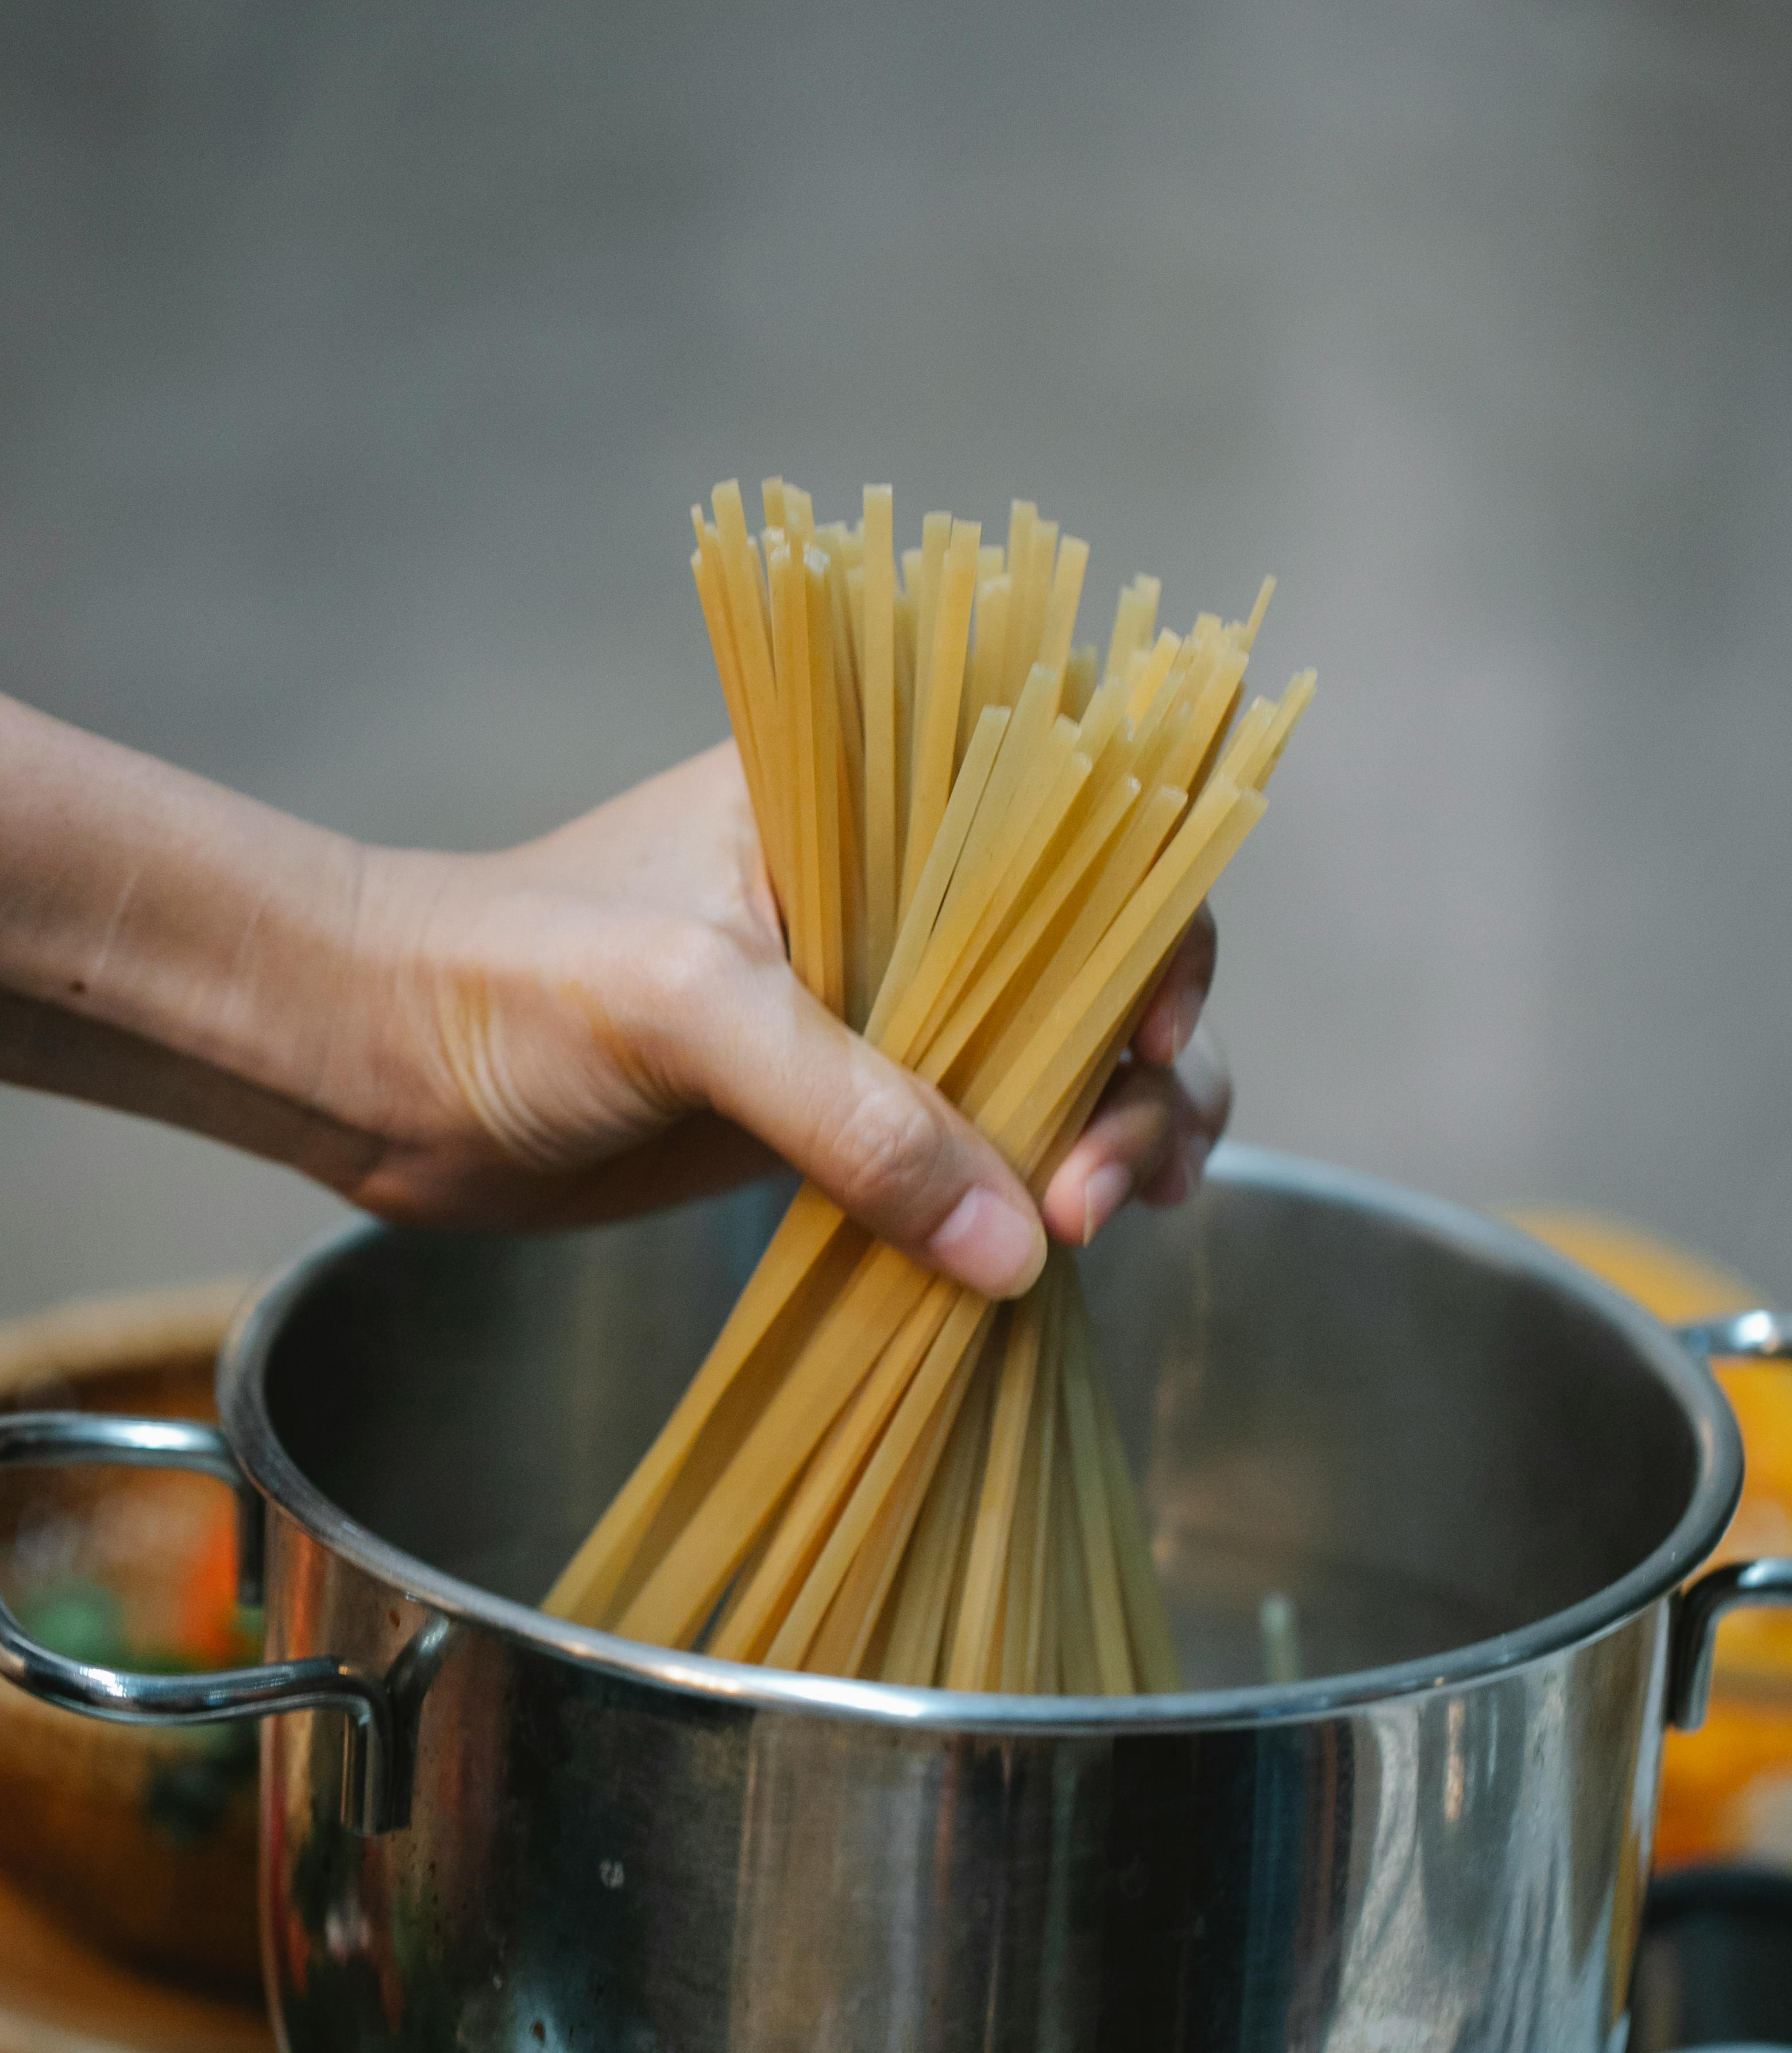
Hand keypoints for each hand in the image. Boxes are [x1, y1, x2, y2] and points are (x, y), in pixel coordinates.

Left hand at [351, 742, 1229, 1291]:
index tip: (1154, 1032)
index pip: (1079, 828)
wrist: (375, 1073)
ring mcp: (875, 1012)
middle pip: (1095, 967)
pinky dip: (1035, 1193)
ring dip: (1113, 1138)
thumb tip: (1018, 1251)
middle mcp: (896, 899)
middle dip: (1139, 1075)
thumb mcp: (691, 1012)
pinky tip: (1068, 1251)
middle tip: (1100, 1193)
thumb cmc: (507, 981)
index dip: (1154, 922)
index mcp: (872, 802)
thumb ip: (855, 1119)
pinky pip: (976, 1147)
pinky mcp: (839, 1116)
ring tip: (1106, 1224)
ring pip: (1056, 1063)